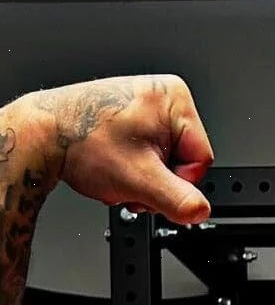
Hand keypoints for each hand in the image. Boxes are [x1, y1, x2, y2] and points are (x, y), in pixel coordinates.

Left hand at [25, 74, 212, 224]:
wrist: (43, 135)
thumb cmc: (81, 141)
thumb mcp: (140, 179)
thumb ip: (177, 199)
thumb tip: (200, 211)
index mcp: (176, 99)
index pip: (200, 159)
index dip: (177, 183)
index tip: (151, 186)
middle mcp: (163, 94)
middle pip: (181, 159)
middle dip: (156, 180)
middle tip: (129, 181)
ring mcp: (145, 101)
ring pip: (163, 157)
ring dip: (143, 176)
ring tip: (117, 172)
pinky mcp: (130, 112)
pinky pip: (146, 149)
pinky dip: (132, 164)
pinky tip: (114, 163)